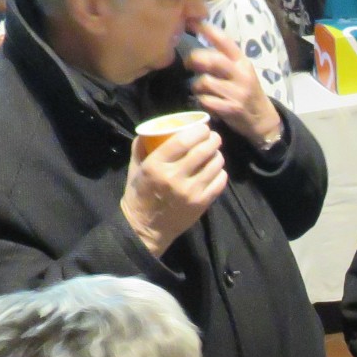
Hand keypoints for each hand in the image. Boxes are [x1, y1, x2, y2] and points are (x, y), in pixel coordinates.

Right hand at [122, 123, 225, 255]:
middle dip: (213, 139)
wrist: (145, 228)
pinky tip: (216, 170)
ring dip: (218, 155)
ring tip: (215, 153)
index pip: (182, 140)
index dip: (198, 130)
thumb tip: (153, 127)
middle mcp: (174, 177)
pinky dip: (220, 172)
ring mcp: (190, 192)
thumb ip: (141, 146)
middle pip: (203, 150)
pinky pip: (219, 181)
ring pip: (214, 164)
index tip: (203, 127)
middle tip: (213, 137)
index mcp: (156, 165)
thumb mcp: (135, 168)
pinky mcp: (201, 203)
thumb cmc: (139, 195)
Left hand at [186, 20, 282, 146]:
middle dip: (195, 59)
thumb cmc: (246, 91)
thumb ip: (224, 59)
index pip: (224, 40)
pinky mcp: (231, 109)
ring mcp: (237, 92)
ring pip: (204, 82)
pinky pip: (206, 101)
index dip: (206, 30)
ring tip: (200, 88)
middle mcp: (241, 74)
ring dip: (196, 85)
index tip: (191, 22)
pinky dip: (201, 101)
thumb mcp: (241, 71)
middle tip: (189, 63)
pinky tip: (206, 101)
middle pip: (212, 60)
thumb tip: (198, 48)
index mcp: (242, 61)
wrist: (262, 119)